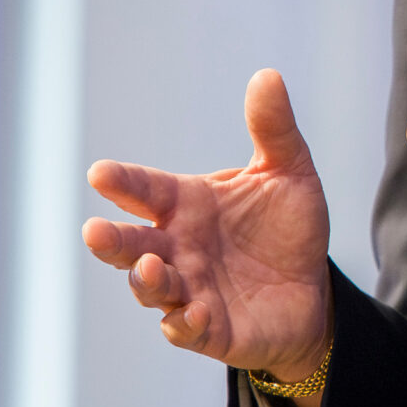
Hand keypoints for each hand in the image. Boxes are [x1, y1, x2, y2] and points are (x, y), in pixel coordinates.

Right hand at [82, 69, 333, 406]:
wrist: (312, 288)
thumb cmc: (286, 227)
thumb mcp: (288, 172)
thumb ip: (273, 130)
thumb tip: (267, 76)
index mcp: (187, 205)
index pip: (145, 189)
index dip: (122, 181)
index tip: (99, 173)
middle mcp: (178, 248)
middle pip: (133, 244)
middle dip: (112, 240)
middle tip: (94, 232)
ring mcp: (189, 291)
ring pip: (152, 289)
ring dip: (147, 281)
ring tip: (152, 268)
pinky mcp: (210, 331)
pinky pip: (187, 331)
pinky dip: (185, 325)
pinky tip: (192, 315)